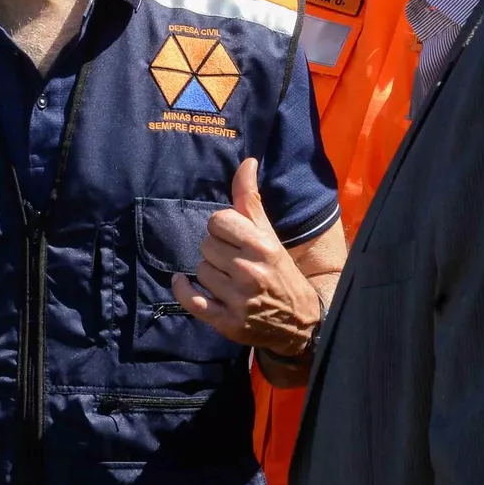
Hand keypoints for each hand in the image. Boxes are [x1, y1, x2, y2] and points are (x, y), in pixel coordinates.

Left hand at [173, 158, 321, 358]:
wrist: (300, 321)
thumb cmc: (280, 271)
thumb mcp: (269, 234)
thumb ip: (251, 199)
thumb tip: (246, 162)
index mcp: (262, 246)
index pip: (218, 221)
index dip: (223, 228)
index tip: (233, 237)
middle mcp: (250, 272)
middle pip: (205, 245)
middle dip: (216, 250)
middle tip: (233, 261)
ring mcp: (238, 299)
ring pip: (199, 270)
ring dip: (209, 273)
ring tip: (228, 279)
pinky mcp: (226, 322)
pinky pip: (190, 300)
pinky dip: (183, 290)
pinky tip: (183, 282)